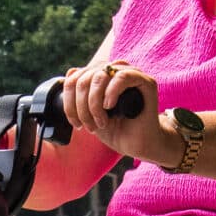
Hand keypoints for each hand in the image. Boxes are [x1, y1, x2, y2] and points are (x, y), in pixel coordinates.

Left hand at [60, 60, 181, 167]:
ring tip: (101, 122)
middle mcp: (116, 71)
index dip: (69, 101)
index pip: (75, 77)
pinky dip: (111, 92)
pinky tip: (110, 106)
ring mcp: (131, 74)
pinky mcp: (146, 82)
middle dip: (82, 106)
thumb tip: (71, 72)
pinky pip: (122, 76)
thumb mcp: (90, 113)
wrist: (139, 145)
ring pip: (100, 75)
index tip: (76, 123)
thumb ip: (80, 95)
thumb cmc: (116, 130)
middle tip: (90, 126)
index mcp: (102, 75)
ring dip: (95, 103)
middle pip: (85, 77)